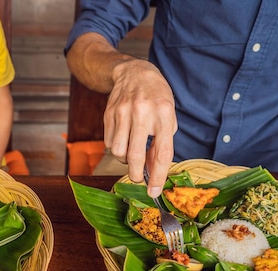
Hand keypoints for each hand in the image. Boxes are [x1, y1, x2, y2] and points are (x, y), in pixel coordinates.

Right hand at [103, 59, 176, 197]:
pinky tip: (123, 139)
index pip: (162, 152)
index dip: (157, 175)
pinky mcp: (109, 113)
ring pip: (118, 151)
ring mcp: (123, 112)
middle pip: (135, 155)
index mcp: (164, 114)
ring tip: (131, 153)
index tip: (154, 191)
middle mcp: (142, 112)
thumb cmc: (156, 97)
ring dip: (124, 160)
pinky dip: (116, 148)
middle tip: (138, 179)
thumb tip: (152, 171)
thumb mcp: (168, 116)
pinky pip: (110, 142)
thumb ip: (162, 143)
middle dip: (135, 174)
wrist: (134, 72)